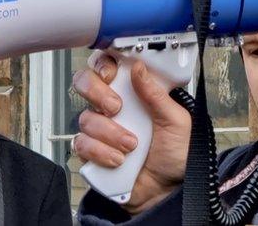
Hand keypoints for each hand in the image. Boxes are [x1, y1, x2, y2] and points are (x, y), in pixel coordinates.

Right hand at [72, 52, 192, 214]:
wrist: (167, 192)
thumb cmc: (176, 154)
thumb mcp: (176, 121)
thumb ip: (156, 95)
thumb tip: (139, 68)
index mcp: (135, 94)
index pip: (108, 67)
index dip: (103, 65)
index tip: (111, 73)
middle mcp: (113, 108)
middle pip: (85, 84)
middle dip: (97, 93)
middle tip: (117, 107)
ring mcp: (100, 130)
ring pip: (86, 118)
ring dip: (109, 133)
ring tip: (132, 145)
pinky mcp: (92, 153)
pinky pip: (81, 144)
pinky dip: (101, 152)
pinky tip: (119, 160)